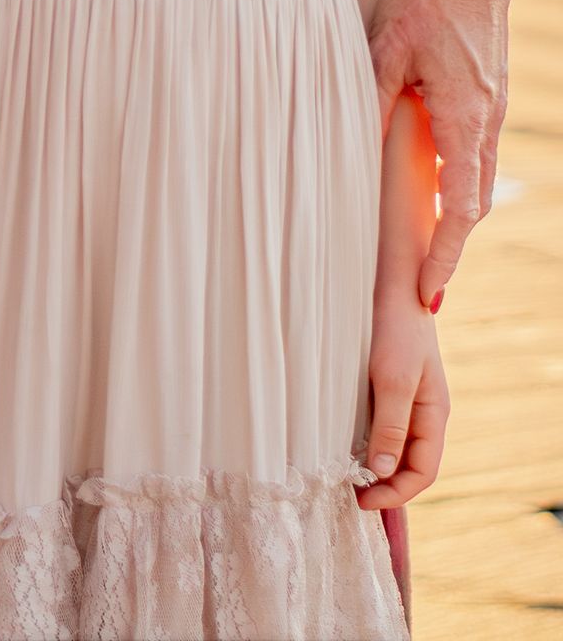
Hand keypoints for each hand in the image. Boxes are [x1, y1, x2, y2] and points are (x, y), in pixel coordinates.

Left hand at [356, 289, 448, 510]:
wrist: (392, 281)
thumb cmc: (395, 327)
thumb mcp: (393, 379)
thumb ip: (390, 426)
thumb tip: (382, 473)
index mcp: (434, 414)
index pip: (423, 472)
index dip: (396, 493)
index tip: (362, 500)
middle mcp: (425, 411)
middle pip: (411, 464)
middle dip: (386, 485)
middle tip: (351, 494)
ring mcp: (408, 398)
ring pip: (396, 446)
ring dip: (377, 465)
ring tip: (347, 476)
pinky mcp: (390, 383)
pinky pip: (384, 424)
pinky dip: (370, 441)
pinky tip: (347, 442)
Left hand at [369, 0, 512, 300]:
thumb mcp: (389, 49)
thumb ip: (373, 102)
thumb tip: (350, 152)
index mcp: (465, 117)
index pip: (461, 209)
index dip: (444, 255)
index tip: (429, 293)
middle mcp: (487, 120)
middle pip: (473, 203)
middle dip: (449, 248)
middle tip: (424, 287)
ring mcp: (493, 106)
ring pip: (477, 178)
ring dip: (454, 215)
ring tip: (424, 249)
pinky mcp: (489, 92)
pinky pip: (476, 151)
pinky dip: (458, 179)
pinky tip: (433, 185)